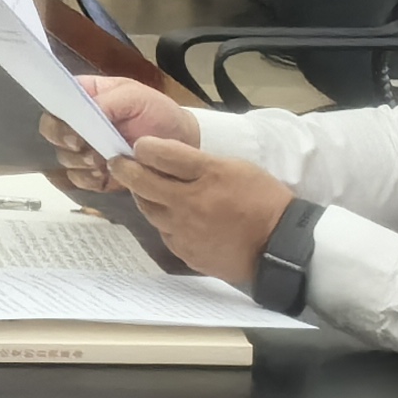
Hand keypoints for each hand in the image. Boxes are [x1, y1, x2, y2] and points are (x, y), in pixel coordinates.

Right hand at [41, 76, 198, 196]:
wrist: (182, 142)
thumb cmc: (158, 113)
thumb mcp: (136, 96)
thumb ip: (109, 101)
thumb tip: (85, 113)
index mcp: (86, 97)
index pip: (55, 104)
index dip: (58, 119)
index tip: (74, 132)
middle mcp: (80, 122)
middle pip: (52, 133)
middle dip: (67, 144)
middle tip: (88, 150)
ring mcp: (86, 149)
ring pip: (65, 158)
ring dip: (81, 163)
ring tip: (103, 163)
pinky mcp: (95, 173)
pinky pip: (79, 180)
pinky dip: (89, 179)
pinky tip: (105, 176)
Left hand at [109, 134, 295, 287]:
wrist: (280, 247)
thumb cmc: (263, 200)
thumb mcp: (237, 167)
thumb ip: (200, 162)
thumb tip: (165, 156)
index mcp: (208, 175)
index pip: (162, 154)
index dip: (145, 147)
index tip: (139, 146)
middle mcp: (190, 203)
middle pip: (142, 182)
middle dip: (125, 168)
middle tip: (117, 162)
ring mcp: (185, 231)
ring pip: (148, 209)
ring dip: (142, 196)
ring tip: (142, 188)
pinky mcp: (185, 252)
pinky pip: (164, 232)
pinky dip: (163, 221)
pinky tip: (170, 216)